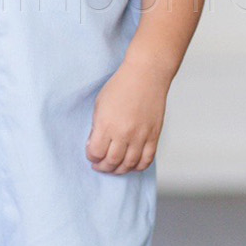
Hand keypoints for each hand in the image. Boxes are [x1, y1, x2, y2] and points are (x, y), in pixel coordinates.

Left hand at [86, 59, 167, 173]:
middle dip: (103, 167)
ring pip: (129, 165)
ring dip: (119, 170)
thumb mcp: (100, 104)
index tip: (92, 154)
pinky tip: (131, 164)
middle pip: (111, 162)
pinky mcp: (154, 136)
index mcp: (106, 124)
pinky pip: (146, 160)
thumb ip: (97, 126)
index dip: (92, 157)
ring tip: (114, 167)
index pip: (96, 153)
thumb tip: (96, 145)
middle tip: (100, 165)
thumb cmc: (121, 85)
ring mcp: (140, 136)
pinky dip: (138, 167)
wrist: (146, 75)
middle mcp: (123, 133)